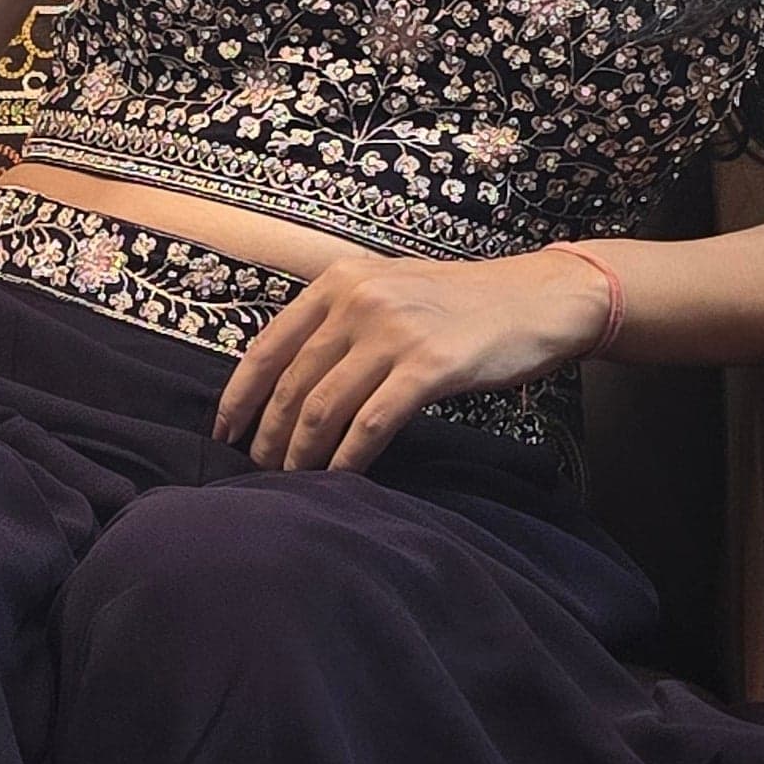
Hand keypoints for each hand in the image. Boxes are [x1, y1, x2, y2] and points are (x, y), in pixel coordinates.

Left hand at [210, 243, 613, 472]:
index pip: (267, 346)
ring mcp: (394, 332)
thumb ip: (341, 320)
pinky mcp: (429, 366)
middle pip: (291, 384)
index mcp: (340, 281)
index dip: (240, 397)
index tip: (225, 431)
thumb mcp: (390, 290)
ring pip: (323, 408)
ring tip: (293, 482)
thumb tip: (290, 378)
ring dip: (302, 454)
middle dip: (268, 437)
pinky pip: (370, 424)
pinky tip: (339, 480)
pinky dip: (347, 458)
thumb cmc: (463, 303)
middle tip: (259, 471)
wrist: (538, 299)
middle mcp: (359, 301)